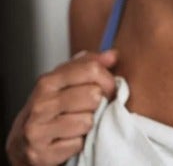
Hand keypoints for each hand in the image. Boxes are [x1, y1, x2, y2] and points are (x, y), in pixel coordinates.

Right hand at [5, 51, 116, 165]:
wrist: (23, 143)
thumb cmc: (50, 111)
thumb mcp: (65, 84)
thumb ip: (88, 67)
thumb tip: (112, 55)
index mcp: (48, 82)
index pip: (91, 69)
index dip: (107, 80)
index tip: (107, 88)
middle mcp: (41, 104)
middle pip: (93, 95)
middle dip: (97, 104)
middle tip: (88, 109)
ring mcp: (38, 129)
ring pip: (87, 121)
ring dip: (87, 125)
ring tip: (75, 125)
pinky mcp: (42, 153)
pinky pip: (78, 143)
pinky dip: (78, 144)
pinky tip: (67, 140)